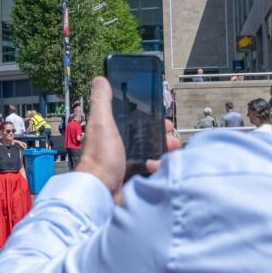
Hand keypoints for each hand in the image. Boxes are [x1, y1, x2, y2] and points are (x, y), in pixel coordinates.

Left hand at [76, 78, 180, 200]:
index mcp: (112, 133)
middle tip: (171, 138)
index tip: (163, 120)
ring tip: (170, 151)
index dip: (153, 119)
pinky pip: (155, 171)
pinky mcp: (135, 179)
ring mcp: (128, 164)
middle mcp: (120, 147)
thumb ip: (101, 101)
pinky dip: (160, 168)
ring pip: (155, 153)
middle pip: (149, 137)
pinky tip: (158, 167)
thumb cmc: (100, 157)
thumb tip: (100, 79)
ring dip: (166, 151)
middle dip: (164, 136)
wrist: (102, 192)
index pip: (138, 122)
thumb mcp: (101, 123)